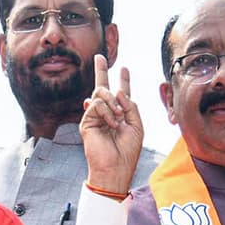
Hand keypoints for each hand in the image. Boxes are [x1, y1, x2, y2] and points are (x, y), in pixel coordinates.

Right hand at [79, 55, 142, 193]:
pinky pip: (96, 104)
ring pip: (100, 93)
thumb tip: (117, 91)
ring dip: (113, 103)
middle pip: (103, 88)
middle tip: (99, 57)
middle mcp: (107, 113)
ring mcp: (95, 117)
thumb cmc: (128, 151)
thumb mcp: (137, 126)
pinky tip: (111, 123)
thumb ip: (131, 106)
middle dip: (101, 71)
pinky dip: (107, 112)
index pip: (121, 95)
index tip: (124, 68)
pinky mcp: (87, 121)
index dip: (123, 81)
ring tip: (118, 118)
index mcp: (121, 115)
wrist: (115, 167)